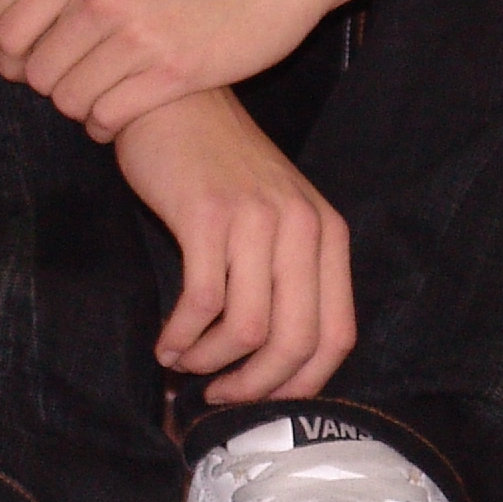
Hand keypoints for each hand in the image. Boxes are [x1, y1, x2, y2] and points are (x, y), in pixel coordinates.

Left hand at [0, 0, 328, 137]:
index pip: (12, 32)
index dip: (11, 58)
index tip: (27, 64)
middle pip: (39, 72)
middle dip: (47, 84)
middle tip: (69, 82)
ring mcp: (139, 38)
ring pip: (72, 99)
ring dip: (77, 107)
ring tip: (93, 99)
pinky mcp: (176, 73)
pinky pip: (111, 117)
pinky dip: (105, 124)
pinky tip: (115, 115)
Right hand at [115, 93, 354, 403]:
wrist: (173, 101)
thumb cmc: (217, 164)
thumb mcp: (275, 212)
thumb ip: (287, 271)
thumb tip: (270, 362)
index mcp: (327, 232)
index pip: (336, 335)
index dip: (302, 382)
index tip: (266, 401)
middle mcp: (301, 226)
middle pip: (295, 340)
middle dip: (256, 386)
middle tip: (220, 396)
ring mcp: (256, 219)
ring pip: (247, 328)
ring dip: (210, 361)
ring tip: (183, 363)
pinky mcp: (207, 216)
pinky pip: (203, 300)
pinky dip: (182, 334)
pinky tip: (166, 341)